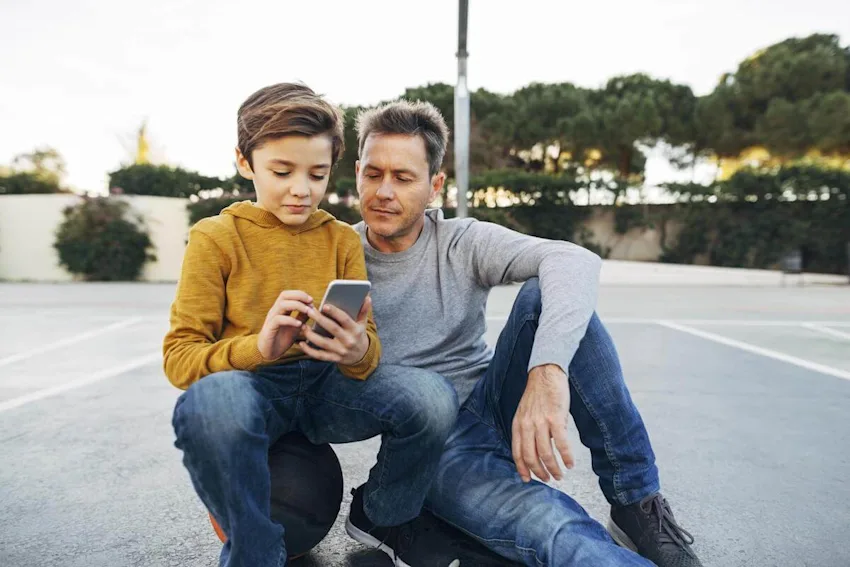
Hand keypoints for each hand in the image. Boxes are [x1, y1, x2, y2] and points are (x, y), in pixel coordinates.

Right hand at [257, 290, 313, 360]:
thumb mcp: (296, 327)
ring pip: (281, 305)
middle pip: (284, 295)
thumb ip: (303, 317)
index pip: (288, 294)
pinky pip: (278, 320)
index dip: (300, 294)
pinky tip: (300, 324)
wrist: (270, 353)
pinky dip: (290, 320)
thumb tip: (313, 308)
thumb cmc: (282, 339)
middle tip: (311, 301)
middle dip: (299, 296)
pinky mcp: (269, 329)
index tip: (311, 300)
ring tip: (308, 311)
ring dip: (297, 306)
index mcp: (280, 309)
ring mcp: (271, 319)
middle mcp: (275, 311)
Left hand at [300, 296, 371, 365]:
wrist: (361, 356)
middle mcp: (348, 341)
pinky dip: (309, 351)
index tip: (324, 305)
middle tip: (309, 311)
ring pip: (323, 343)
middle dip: (319, 319)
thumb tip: (367, 297)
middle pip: (332, 329)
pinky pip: (319, 355)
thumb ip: (363, 311)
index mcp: (355, 330)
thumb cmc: (358, 335)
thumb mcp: (362, 324)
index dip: (334, 312)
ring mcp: (340, 351)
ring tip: (303, 326)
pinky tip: (301, 343)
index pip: (344, 319)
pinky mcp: (334, 359)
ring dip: (311, 335)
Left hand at [511, 364, 574, 482]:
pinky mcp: (556, 418)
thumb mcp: (524, 413)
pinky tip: (570, 463)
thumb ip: (526, 430)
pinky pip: (561, 443)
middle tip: (548, 479)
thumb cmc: (537, 394)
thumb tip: (535, 450)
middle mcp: (527, 425)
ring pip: (546, 453)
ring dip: (554, 468)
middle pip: (531, 457)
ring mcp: (541, 422)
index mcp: (518, 425)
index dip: (522, 469)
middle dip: (539, 472)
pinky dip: (566, 457)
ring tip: (560, 474)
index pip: (517, 452)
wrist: (546, 374)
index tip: (528, 479)